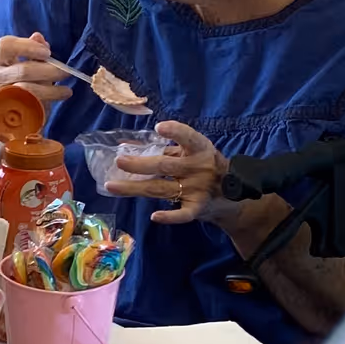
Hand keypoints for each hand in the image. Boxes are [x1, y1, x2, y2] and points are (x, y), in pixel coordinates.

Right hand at [0, 32, 74, 111]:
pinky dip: (42, 106)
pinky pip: (25, 108)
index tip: (47, 52)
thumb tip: (39, 37)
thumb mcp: (19, 66)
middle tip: (65, 73)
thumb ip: (30, 52)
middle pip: (22, 70)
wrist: (0, 118)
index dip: (28, 46)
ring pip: (26, 91)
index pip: (7, 45)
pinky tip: (52, 105)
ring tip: (66, 91)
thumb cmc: (13, 86)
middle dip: (48, 71)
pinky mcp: (0, 115)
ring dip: (50, 90)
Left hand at [106, 118, 234, 225]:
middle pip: (164, 166)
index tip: (159, 127)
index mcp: (199, 149)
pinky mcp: (197, 208)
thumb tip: (127, 145)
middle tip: (119, 161)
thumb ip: (164, 148)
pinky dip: (170, 217)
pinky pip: (183, 214)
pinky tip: (155, 217)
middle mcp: (198, 168)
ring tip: (112, 186)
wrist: (233, 196)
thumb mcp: (190, 153)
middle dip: (140, 164)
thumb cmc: (204, 168)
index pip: (188, 137)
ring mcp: (197, 189)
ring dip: (134, 188)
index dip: (175, 131)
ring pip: (161, 189)